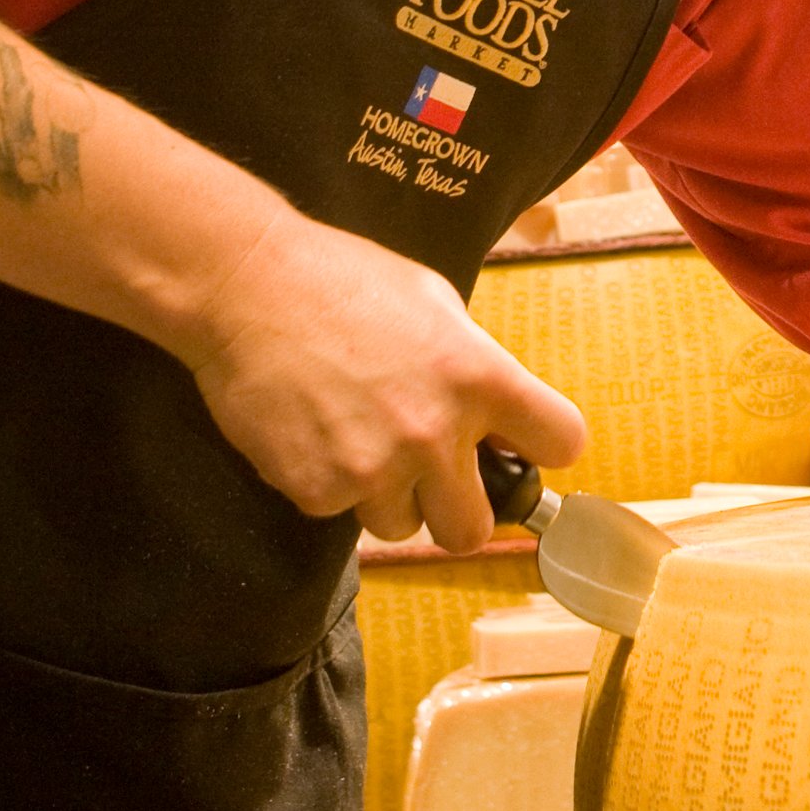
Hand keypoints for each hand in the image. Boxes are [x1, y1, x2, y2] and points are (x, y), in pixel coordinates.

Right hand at [177, 213, 585, 553]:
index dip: (541, 448)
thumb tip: (495, 416)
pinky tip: (311, 432)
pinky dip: (328, 484)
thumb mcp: (434, 303)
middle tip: (431, 480)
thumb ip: (473, 363)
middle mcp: (436, 433)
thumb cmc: (343, 280)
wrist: (246, 286)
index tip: (519, 447)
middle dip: (455, 509)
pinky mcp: (318, 490)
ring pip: (399, 525)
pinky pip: (338, 511)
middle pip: (474, 530)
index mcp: (480, 377)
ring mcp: (375, 469)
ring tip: (353, 436)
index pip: (563, 443)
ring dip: (384, 495)